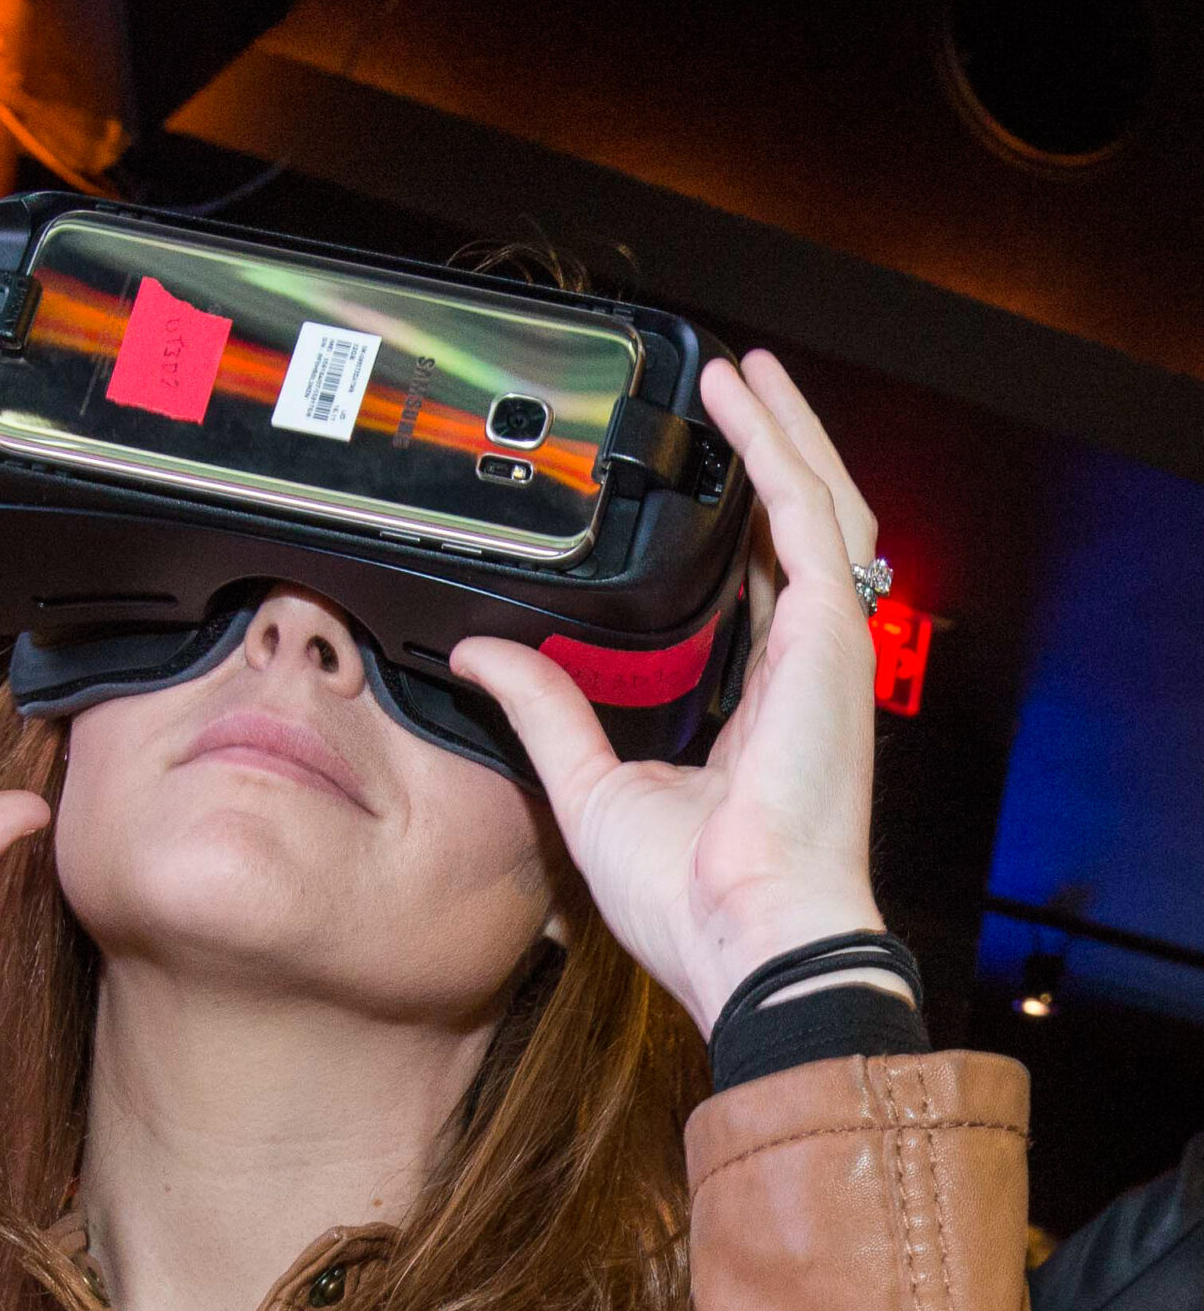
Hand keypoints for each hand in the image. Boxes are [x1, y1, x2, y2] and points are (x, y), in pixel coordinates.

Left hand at [451, 351, 893, 1033]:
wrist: (748, 936)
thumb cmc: (691, 897)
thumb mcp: (589, 785)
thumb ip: (543, 709)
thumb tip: (481, 654)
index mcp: (761, 707)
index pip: (755, 593)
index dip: (735, 530)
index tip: (700, 488)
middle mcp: (804, 672)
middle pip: (796, 533)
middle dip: (771, 456)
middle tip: (734, 392)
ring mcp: (825, 652)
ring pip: (815, 506)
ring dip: (780, 431)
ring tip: (742, 374)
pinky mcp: (829, 638)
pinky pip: (807, 516)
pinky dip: (777, 450)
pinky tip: (745, 403)